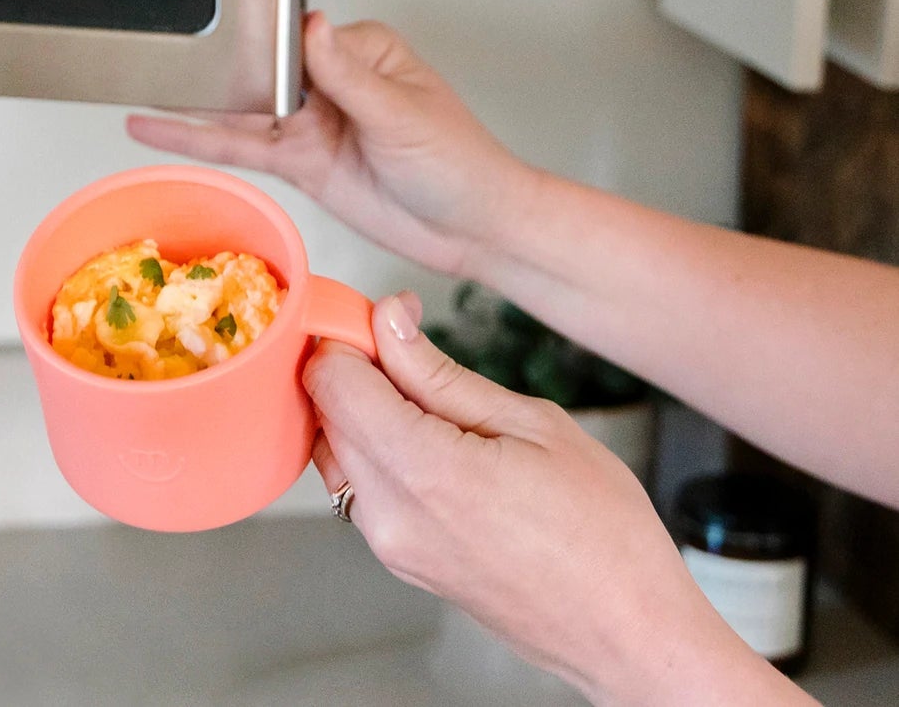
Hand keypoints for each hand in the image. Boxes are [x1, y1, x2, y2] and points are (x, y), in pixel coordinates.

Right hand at [127, 13, 531, 277]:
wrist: (473, 230)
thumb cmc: (459, 163)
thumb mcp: (403, 115)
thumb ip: (349, 76)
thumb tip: (313, 25)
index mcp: (359, 51)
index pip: (293, 35)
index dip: (253, 39)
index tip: (216, 36)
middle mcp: (329, 81)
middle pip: (259, 69)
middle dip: (212, 66)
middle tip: (155, 55)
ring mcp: (311, 122)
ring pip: (242, 109)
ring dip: (194, 105)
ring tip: (139, 90)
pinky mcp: (301, 161)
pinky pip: (244, 148)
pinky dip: (202, 140)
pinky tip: (163, 132)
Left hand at [305, 295, 791, 706]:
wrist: (627, 633)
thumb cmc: (603, 530)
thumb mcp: (533, 424)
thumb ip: (440, 372)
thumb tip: (387, 320)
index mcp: (425, 471)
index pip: (330, 381)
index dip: (348, 336)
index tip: (383, 319)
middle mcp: (391, 514)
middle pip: (325, 412)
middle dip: (353, 368)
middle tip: (409, 348)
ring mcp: (390, 545)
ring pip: (335, 449)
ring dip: (360, 410)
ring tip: (428, 398)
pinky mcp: (398, 561)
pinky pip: (358, 486)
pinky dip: (374, 449)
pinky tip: (429, 440)